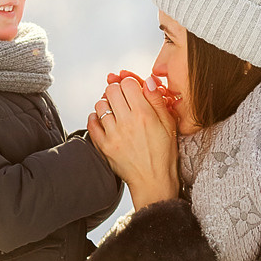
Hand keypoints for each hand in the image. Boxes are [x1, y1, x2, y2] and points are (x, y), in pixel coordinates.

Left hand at [88, 76, 178, 209]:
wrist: (153, 180)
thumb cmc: (164, 153)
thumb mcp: (169, 124)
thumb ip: (157, 100)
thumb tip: (148, 80)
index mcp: (144, 114)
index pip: (127, 83)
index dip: (130, 84)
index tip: (133, 91)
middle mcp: (127, 122)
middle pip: (111, 90)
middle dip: (117, 90)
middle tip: (123, 99)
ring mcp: (113, 134)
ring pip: (100, 104)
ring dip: (107, 104)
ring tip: (115, 111)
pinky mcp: (103, 146)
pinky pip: (91, 122)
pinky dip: (95, 118)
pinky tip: (105, 121)